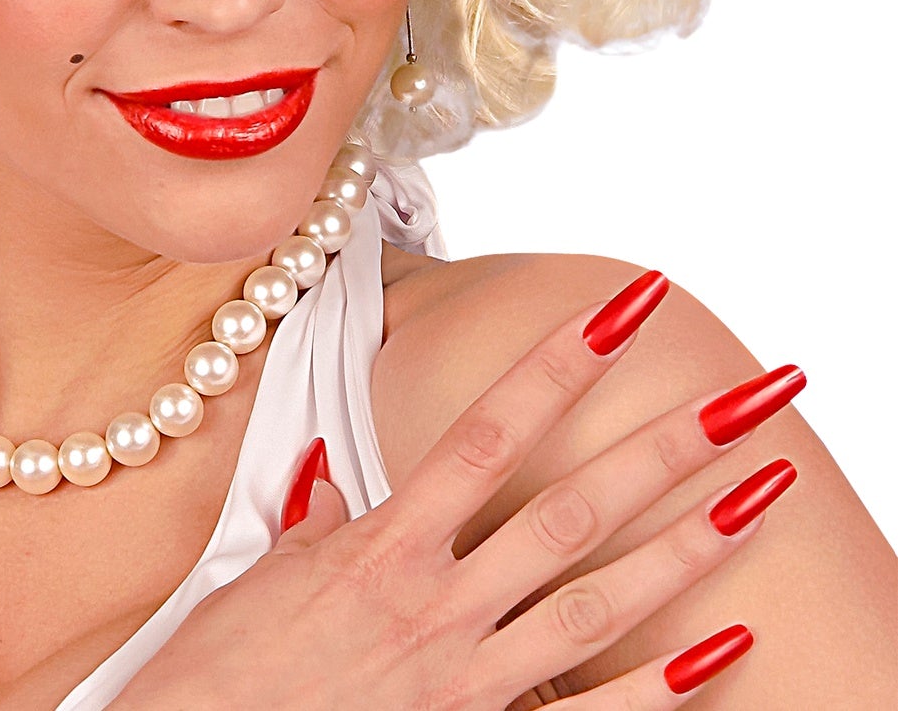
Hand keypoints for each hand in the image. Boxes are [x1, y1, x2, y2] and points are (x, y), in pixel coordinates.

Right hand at [106, 270, 802, 709]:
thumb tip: (335, 480)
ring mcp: (466, 678)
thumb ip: (319, 526)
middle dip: (663, 446)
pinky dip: (660, 689)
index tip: (619, 308)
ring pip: (598, 603)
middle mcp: (437, 602)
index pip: (490, 430)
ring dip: (688, 549)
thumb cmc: (220, 674)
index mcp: (384, 546)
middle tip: (742, 394)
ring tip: (760, 495)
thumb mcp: (263, 577)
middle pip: (569, 509)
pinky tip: (727, 651)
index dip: (558, 362)